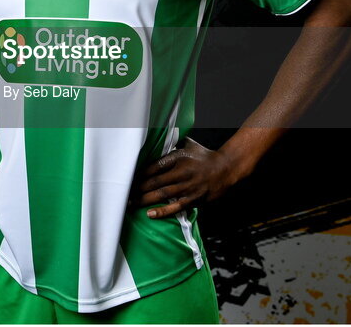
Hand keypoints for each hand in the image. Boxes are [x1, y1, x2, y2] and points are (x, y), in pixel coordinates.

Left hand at [132, 138, 246, 218]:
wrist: (227, 169)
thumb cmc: (205, 156)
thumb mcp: (189, 144)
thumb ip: (174, 142)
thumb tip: (159, 136)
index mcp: (178, 157)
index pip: (154, 166)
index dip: (139, 174)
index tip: (127, 179)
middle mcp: (181, 172)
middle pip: (154, 182)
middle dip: (137, 189)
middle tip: (123, 193)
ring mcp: (187, 186)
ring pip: (162, 194)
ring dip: (144, 200)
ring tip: (130, 204)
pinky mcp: (194, 199)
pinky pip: (175, 207)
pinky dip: (162, 211)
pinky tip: (150, 214)